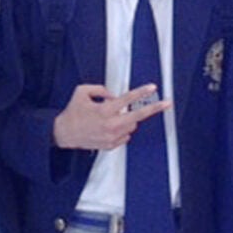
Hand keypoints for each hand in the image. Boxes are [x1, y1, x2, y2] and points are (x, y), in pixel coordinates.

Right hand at [52, 84, 171, 150]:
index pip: (127, 99)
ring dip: (129, 118)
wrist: (64, 134)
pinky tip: (110, 126)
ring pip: (132, 125)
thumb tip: (115, 95)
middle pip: (138, 116)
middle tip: (167, 103)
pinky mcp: (111, 145)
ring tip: (115, 116)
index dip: (141, 92)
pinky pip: (126, 135)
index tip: (152, 87)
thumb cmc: (73, 112)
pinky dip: (123, 129)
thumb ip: (100, 90)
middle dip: (154, 109)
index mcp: (104, 110)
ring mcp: (112, 137)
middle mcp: (110, 124)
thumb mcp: (82, 92)